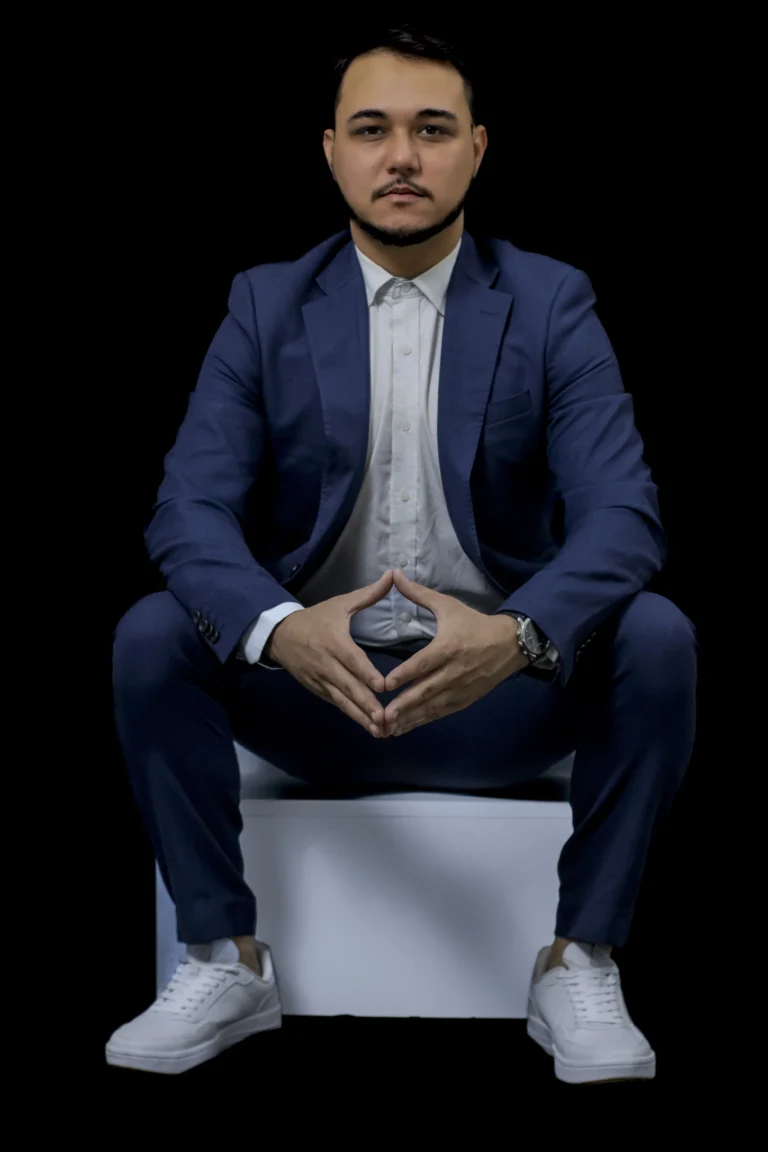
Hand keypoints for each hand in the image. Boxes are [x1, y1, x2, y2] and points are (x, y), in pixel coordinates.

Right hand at [266, 570, 394, 736]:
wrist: (280, 635)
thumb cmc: (316, 618)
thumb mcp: (340, 603)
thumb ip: (368, 594)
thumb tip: (394, 575)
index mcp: (334, 642)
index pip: (352, 660)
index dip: (365, 673)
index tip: (381, 686)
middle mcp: (327, 664)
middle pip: (348, 686)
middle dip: (366, 704)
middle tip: (385, 719)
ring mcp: (321, 680)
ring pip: (343, 701)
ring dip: (361, 717)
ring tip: (379, 731)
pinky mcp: (318, 690)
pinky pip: (336, 704)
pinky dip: (351, 715)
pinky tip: (367, 726)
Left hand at [380, 570, 527, 736]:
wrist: (509, 644)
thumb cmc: (473, 623)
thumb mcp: (447, 606)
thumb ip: (418, 594)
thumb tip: (395, 574)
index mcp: (448, 647)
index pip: (423, 664)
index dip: (404, 674)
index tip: (385, 685)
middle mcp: (454, 671)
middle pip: (426, 690)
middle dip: (404, 705)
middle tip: (382, 716)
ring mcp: (461, 688)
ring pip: (432, 706)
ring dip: (410, 718)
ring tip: (388, 729)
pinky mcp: (465, 700)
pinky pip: (441, 712)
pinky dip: (423, 721)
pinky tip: (405, 728)